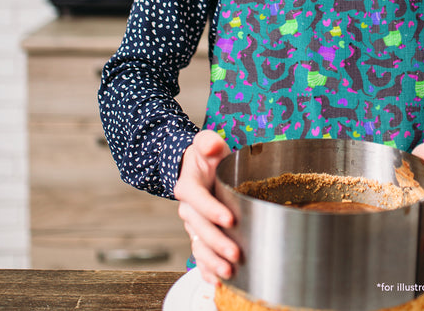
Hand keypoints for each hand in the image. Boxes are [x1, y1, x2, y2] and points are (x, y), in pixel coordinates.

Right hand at [173, 130, 238, 283]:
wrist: (195, 169)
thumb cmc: (206, 158)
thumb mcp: (206, 144)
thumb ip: (207, 142)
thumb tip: (211, 146)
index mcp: (188, 186)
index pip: (198, 199)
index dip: (212, 210)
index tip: (230, 219)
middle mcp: (188, 209)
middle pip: (200, 229)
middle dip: (217, 243)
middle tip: (236, 254)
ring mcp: (193, 225)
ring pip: (198, 247)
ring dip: (212, 262)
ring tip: (229, 272)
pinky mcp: (199, 236)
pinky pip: (199, 256)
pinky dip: (206, 270)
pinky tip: (216, 281)